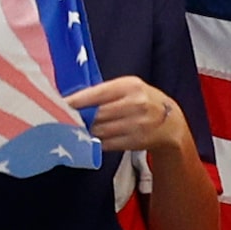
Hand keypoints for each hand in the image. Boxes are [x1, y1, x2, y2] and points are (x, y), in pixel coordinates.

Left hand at [68, 76, 189, 155]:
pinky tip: (87, 138)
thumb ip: (105, 92)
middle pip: (97, 114)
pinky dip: (95, 141)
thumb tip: (74, 99)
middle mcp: (135, 104)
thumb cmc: (143, 100)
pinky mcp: (134, 141)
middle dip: (78, 118)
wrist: (171, 123)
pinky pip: (107, 143)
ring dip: (84, 131)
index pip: (98, 93)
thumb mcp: (129, 88)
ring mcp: (136, 125)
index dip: (77, 100)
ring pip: (100, 130)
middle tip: (61, 118)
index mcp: (130, 86)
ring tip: (72, 129)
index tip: (59, 104)